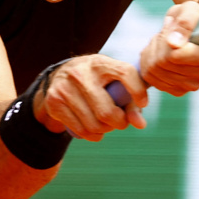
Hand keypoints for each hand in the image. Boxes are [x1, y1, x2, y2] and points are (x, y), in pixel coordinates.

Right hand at [33, 55, 148, 141]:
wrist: (60, 75)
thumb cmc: (97, 81)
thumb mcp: (113, 81)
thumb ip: (131, 102)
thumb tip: (140, 124)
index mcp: (100, 63)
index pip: (125, 73)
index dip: (138, 90)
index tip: (143, 102)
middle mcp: (81, 73)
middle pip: (107, 111)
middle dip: (119, 122)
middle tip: (120, 121)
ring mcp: (65, 88)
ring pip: (94, 125)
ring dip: (105, 130)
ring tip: (106, 124)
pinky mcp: (54, 102)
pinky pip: (80, 130)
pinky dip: (92, 136)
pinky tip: (94, 130)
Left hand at [138, 1, 198, 96]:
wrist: (191, 32)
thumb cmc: (192, 19)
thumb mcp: (190, 10)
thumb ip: (185, 21)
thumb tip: (174, 43)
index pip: (179, 56)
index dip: (168, 42)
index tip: (171, 29)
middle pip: (164, 63)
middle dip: (159, 44)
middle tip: (168, 33)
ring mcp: (192, 85)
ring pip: (155, 70)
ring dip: (153, 52)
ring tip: (165, 42)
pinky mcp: (178, 90)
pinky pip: (151, 78)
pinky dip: (149, 63)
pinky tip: (160, 54)